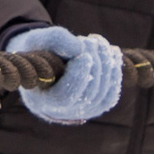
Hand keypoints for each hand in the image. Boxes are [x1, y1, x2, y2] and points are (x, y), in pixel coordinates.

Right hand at [5, 25, 122, 124]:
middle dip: (94, 64)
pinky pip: (110, 96)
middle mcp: (60, 112)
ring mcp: (78, 113)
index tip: (84, 55)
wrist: (43, 63)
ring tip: (100, 43)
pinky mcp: (93, 108)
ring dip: (106, 66)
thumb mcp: (38, 39)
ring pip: (101, 95)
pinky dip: (115, 74)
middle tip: (92, 40)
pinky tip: (113, 54)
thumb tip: (80, 48)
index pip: (65, 96)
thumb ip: (55, 40)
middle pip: (87, 95)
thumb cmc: (38, 50)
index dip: (78, 77)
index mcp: (41, 100)